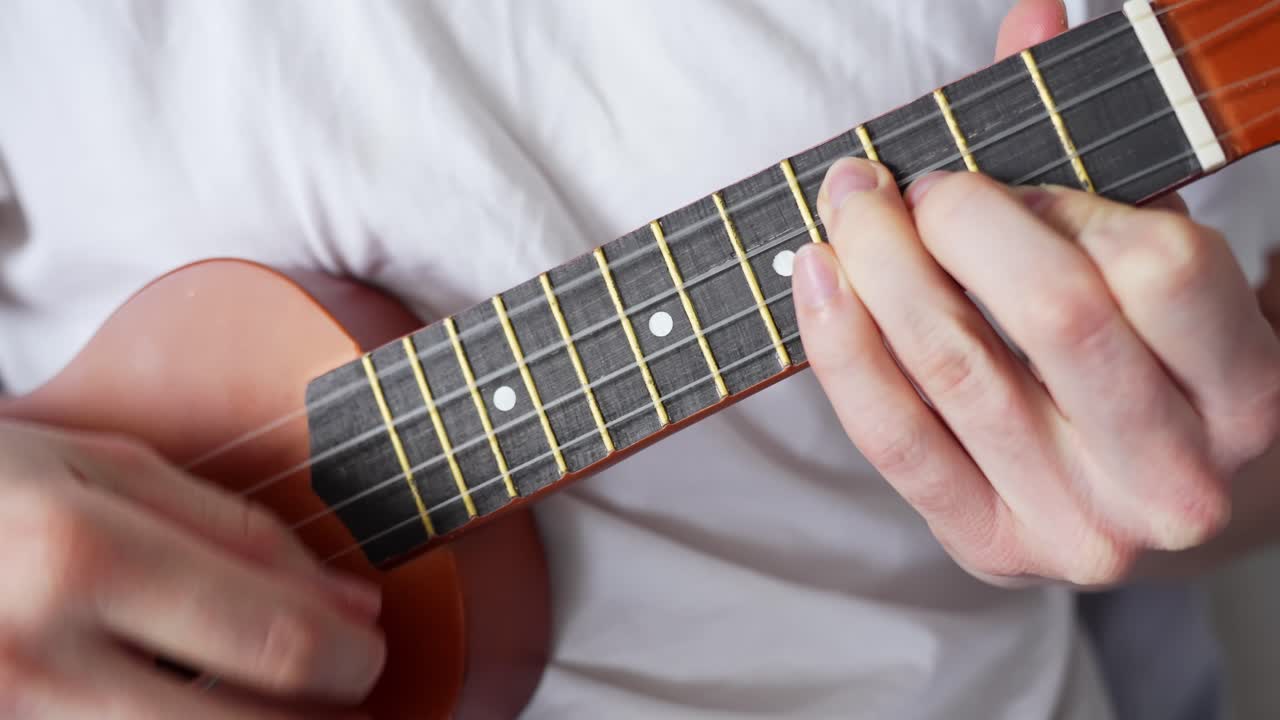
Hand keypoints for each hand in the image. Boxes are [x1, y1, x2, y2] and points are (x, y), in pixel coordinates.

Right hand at [0, 420, 385, 718]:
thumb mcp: (101, 467)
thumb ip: (235, 532)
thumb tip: (355, 605)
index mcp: (74, 557)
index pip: (272, 642)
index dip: (350, 660)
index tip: (366, 652)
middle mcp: (32, 658)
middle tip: (342, 701)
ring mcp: (9, 717)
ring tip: (282, 713)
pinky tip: (197, 712)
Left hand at [791, 0, 1279, 587]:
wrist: (1167, 509)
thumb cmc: (1160, 367)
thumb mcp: (1160, 264)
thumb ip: (1100, 151)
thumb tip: (1030, 15)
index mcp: (1245, 391)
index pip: (1152, 267)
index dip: (1055, 199)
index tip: (993, 174)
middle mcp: (1175, 475)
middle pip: (1052, 316)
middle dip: (955, 219)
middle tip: (900, 180)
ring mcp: (1082, 527)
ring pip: (958, 372)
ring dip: (880, 265)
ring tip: (847, 207)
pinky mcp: (991, 546)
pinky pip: (895, 438)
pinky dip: (840, 345)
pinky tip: (814, 276)